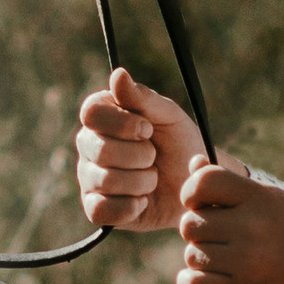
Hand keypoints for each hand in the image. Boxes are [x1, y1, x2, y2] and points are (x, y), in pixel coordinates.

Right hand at [74, 67, 204, 233]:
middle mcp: (88, 145)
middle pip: (100, 149)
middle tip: (154, 156)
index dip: (121, 123)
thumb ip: (143, 97)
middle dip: (139, 155)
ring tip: (153, 179)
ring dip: (141, 181)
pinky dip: (130, 206)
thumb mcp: (169, 116)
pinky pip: (101, 210)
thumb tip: (118, 74)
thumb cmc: (181, 144)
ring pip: (104, 180)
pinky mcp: (95, 208)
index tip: (148, 130)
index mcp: (101, 115)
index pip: (91, 112)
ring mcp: (88, 177)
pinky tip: (143, 201)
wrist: (195, 186)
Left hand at [178, 160, 283, 283]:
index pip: (202, 181)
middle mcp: (254, 225)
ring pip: (192, 255)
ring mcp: (249, 260)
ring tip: (228, 262)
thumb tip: (194, 163)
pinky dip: (191, 282)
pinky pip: (192, 283)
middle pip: (190, 224)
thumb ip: (232, 186)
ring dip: (201, 261)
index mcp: (262, 197)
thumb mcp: (275, 203)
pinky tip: (207, 281)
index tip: (203, 205)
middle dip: (200, 233)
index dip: (192, 193)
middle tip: (223, 241)